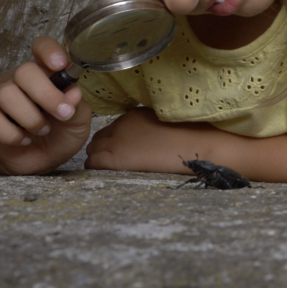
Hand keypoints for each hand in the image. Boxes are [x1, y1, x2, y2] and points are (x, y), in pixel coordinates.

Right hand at [0, 36, 91, 175]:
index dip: (48, 50)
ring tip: (43, 130)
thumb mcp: (79, 121)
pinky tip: (24, 139)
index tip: (59, 64)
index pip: (41, 46)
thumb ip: (78, 106)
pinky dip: (12, 134)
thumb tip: (73, 93)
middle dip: (46, 93)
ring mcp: (1, 98)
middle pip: (23, 70)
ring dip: (30, 117)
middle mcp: (23, 81)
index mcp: (48, 74)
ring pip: (6, 94)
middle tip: (63, 113)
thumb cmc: (63, 133)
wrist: (43, 161)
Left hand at [85, 107, 215, 174]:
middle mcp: (121, 126)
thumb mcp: (163, 121)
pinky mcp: (116, 159)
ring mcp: (117, 142)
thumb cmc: (187, 135)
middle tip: (113, 160)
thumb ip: (146, 125)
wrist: (194, 146)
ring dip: (98, 158)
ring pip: (92, 150)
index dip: (112, 140)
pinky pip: (93, 162)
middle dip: (102, 148)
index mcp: (132, 115)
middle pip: (98, 138)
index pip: (110, 128)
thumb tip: (142, 136)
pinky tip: (107, 172)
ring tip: (110, 168)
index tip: (120, 149)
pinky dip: (96, 167)